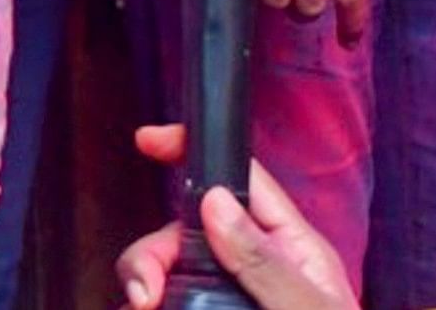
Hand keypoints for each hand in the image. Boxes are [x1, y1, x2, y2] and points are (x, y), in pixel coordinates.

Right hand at [116, 122, 356, 309]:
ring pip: (167, 273)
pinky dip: (146, 306)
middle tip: (143, 296)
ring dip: (142, 287)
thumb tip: (215, 202)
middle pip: (184, 233)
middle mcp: (257, 268)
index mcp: (293, 249)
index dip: (193, 153)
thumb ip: (267, 265)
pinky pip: (168, 305)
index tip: (148, 142)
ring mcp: (232, 299)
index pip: (241, 181)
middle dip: (151, 255)